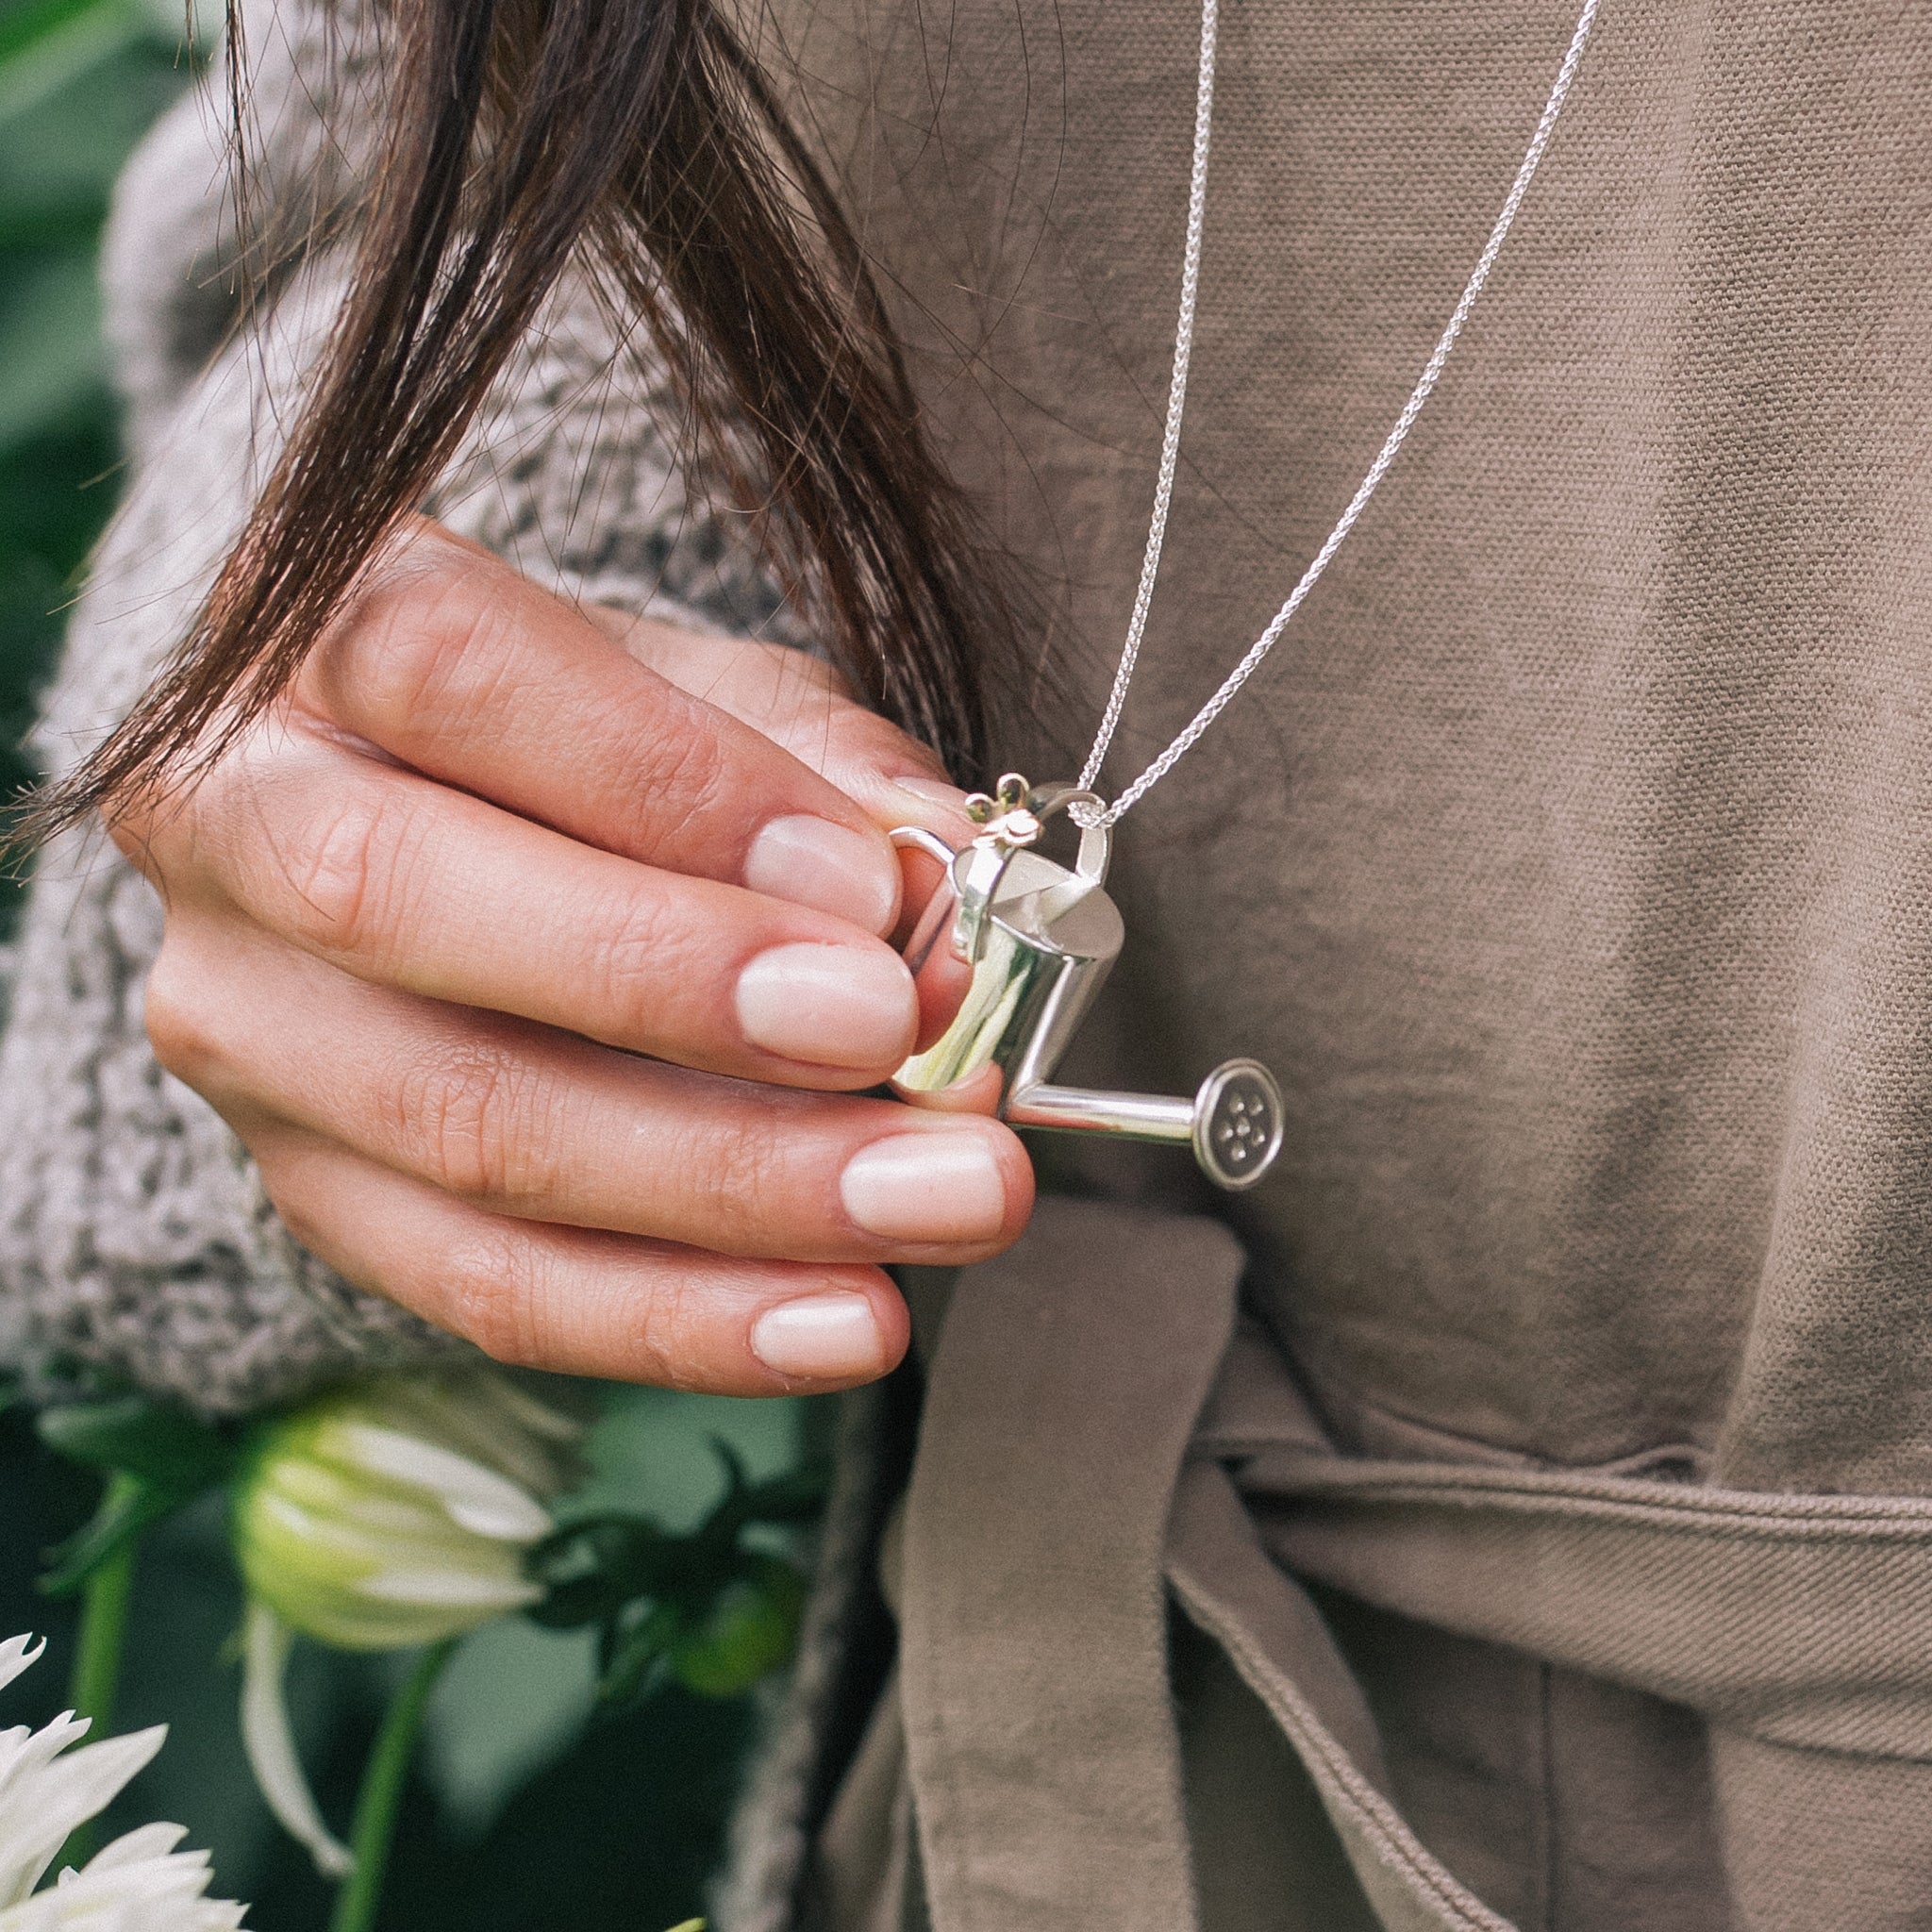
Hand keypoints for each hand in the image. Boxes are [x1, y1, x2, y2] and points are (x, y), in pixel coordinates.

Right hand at [112, 520, 1031, 1393]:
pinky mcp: (303, 1182)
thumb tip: (941, 883)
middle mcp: (232, 816)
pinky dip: (684, 1316)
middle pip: (401, 899)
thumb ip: (817, 766)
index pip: (450, 670)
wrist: (421, 817)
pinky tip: (842, 1319)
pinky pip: (484, 1284)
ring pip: (461, 1128)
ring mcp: (247, 1020)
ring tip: (937, 1202)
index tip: (862, 883)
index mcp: (312, 628)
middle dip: (673, 987)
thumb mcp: (703, 687)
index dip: (667, 785)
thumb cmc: (587, 732)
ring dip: (730, 1189)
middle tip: (893, 1040)